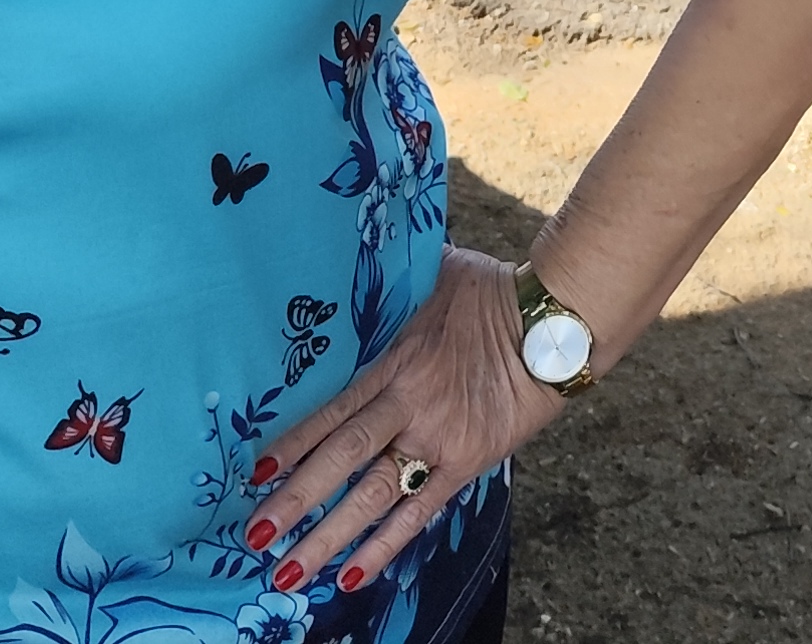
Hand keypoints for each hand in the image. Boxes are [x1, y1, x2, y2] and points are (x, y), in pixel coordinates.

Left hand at [244, 251, 561, 596]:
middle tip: (254, 534)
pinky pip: (419, 511)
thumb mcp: (439, 270)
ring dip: (328, 537)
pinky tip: (353, 575)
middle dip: (296, 499)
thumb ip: (400, 271)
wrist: (557, 324)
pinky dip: (386, 545)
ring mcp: (438, 439)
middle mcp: (411, 406)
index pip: (336, 408)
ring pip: (373, 496)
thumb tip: (362, 237)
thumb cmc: (496, 292)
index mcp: (398, 362)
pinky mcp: (466, 463)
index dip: (295, 439)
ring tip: (287, 574)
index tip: (255, 470)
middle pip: (344, 458)